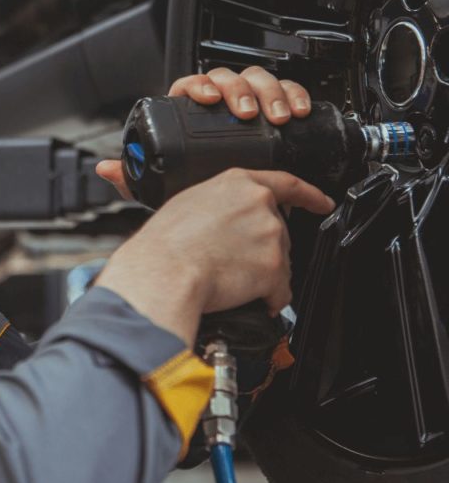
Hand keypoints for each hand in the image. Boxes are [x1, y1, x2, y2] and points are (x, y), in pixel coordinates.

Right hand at [95, 168, 333, 346]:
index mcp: (236, 182)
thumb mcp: (179, 204)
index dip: (308, 195)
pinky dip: (264, 299)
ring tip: (224, 280)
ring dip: (258, 276)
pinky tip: (240, 297)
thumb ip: (205, 202)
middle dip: (260, 251)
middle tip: (227, 263)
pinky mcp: (274, 267)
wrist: (163, 273)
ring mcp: (270, 235)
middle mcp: (259, 204)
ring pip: (277, 263)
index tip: (322, 201)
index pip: (286, 183)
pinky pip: (278, 292)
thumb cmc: (161, 245)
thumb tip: (193, 207)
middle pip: (276, 232)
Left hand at [96, 67, 311, 199]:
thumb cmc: (188, 179)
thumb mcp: (162, 180)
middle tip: (248, 114)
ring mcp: (247, 101)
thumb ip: (134, 176)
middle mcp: (218, 99)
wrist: (223, 199)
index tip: (210, 99)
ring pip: (259, 80)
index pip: (191, 84)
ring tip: (279, 116)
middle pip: (230, 78)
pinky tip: (299, 111)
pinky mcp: (272, 109)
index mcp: (189, 109)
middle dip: (242, 91)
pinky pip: (286, 91)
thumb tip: (106, 170)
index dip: (201, 85)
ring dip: (272, 94)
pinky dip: (295, 96)